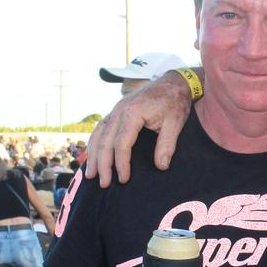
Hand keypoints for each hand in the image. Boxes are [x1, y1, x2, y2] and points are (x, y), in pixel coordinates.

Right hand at [86, 72, 193, 187]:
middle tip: (103, 184)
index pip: (121, 143)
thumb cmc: (175, 101)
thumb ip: (167, 144)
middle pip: (105, 141)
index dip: (121, 163)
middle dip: (103, 164)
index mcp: (132, 112)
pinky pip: (101, 128)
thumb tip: (161, 166)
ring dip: (94, 155)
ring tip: (92, 174)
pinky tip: (93, 156)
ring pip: (99, 134)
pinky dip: (95, 143)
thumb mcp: (175, 122)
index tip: (124, 179)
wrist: (173, 82)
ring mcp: (116, 110)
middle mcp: (119, 110)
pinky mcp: (117, 111)